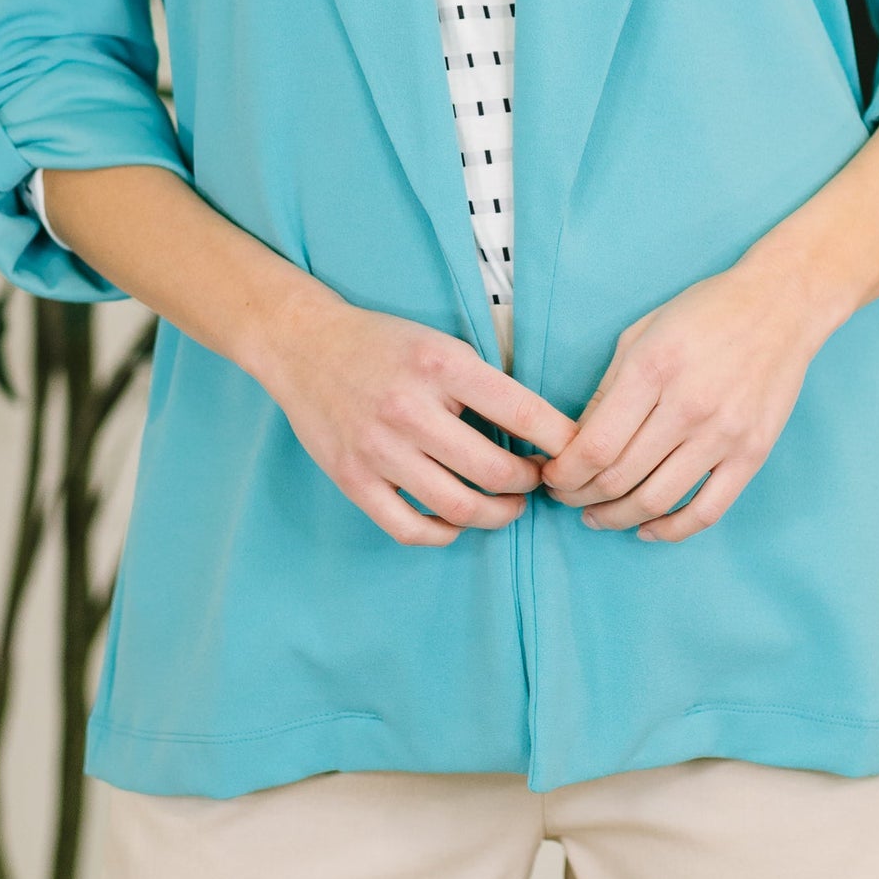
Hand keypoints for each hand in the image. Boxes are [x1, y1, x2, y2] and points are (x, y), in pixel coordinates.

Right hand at [257, 284, 576, 547]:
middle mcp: (409, 408)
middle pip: (495, 471)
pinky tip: (456, 519)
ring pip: (458, 507)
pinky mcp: (352, 479)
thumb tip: (544, 434)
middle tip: (537, 480)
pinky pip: (409, 528)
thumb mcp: (442, 345)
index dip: (561, 441)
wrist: (303, 346)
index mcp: (441, 366)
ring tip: (508, 505)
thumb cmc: (383, 345)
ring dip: (497, 514)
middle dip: (530, 483)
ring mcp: (378, 449)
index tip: (575, 453)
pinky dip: (443, 533)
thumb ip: (486, 385)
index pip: (522, 412)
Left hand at [538, 259, 823, 541]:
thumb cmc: (705, 313)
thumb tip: (575, 443)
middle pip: (619, 477)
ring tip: (597, 516)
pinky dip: (671, 530)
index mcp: (653, 369)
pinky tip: (647, 529)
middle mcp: (688, 406)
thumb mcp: (641, 334)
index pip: (595, 445)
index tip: (552, 478)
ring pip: (656, 501)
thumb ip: (607, 390)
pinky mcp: (752, 454)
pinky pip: (707, 511)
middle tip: (566, 498)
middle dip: (579, 496)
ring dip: (616, 518)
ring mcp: (724, 434)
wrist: (781, 305)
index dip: (564, 474)